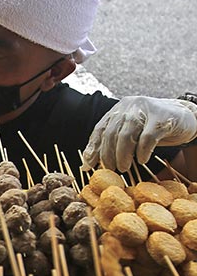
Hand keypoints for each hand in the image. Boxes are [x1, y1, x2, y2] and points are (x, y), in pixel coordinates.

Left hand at [82, 96, 196, 171]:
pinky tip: (142, 160)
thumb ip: (113, 142)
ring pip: (126, 135)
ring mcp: (145, 109)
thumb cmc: (154, 128)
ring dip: (122, 155)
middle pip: (111, 133)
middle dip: (107, 155)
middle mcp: (129, 106)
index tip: (88, 166)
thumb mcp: (132, 132)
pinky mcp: (161, 117)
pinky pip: (147, 138)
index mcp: (118, 109)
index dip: (92, 148)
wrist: (187, 117)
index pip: (99, 129)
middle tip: (110, 170)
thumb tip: (88, 164)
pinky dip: (142, 151)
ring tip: (123, 168)